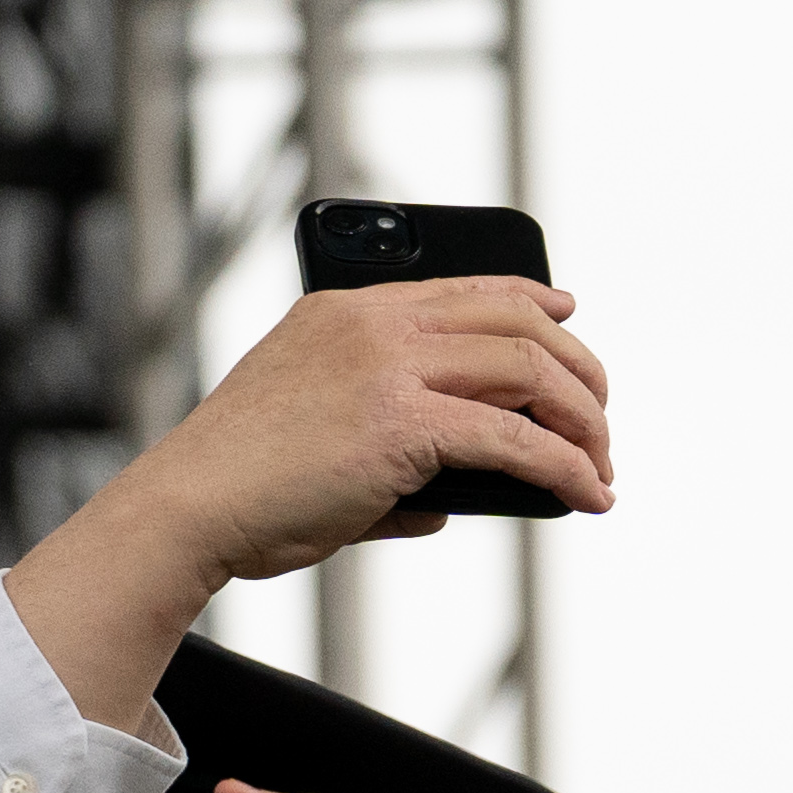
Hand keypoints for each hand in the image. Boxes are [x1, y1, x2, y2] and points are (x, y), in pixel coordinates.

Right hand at [3, 285, 616, 727]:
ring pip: (527, 370)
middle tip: (601, 421)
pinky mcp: (400, 424)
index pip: (462, 287)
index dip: (532, 301)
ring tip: (601, 467)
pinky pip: (513, 438)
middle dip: (577, 372)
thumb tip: (453, 494)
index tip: (569, 318)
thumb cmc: (245, 483)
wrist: (191, 506)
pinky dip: (564, 467)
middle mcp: (372, 325)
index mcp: (346, 312)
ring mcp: (386, 367)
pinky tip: (585, 494)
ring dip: (582, 422)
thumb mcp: (319, 430)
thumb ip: (389, 441)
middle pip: (514, 324)